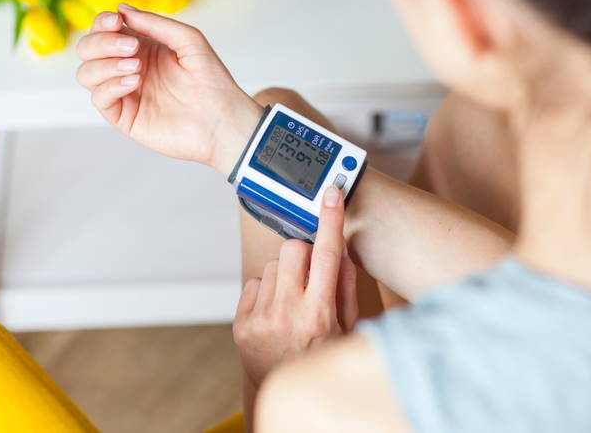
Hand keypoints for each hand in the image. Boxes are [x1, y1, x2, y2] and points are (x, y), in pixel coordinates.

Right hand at [75, 4, 263, 175]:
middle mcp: (128, 68)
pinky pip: (99, 98)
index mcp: (141, 48)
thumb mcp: (189, 40)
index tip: (117, 21)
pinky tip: (135, 81)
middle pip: (87, 49)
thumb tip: (122, 9)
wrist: (224, 121)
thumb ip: (156, 24)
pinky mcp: (125, 117)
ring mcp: (125, 93)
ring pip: (86, 73)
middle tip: (131, 47)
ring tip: (137, 66)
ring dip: (105, 64)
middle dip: (101, 42)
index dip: (103, 22)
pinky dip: (111, 85)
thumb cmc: (212, 82)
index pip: (104, 30)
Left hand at [233, 186, 359, 387]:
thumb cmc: (323, 362)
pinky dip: (267, 291)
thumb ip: (344, 288)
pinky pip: (254, 283)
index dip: (330, 220)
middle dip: (304, 255)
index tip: (331, 194)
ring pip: (272, 265)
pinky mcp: (241, 324)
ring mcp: (260, 319)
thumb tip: (339, 252)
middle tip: (311, 277)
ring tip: (294, 302)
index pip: (327, 254)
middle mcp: (287, 314)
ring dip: (286, 275)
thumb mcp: (348, 331)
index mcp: (319, 314)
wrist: (289, 396)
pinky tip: (277, 312)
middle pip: (292, 249)